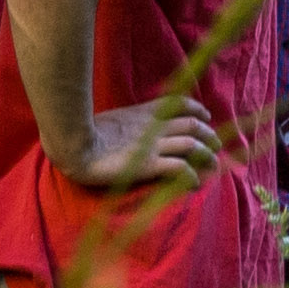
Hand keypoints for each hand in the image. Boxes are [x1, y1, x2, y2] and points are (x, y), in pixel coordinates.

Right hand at [53, 100, 222, 197]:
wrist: (72, 143)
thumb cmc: (83, 132)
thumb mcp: (111, 118)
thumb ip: (126, 121)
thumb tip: (128, 126)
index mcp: (143, 113)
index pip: (179, 104)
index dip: (197, 109)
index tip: (205, 116)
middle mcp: (153, 127)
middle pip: (192, 125)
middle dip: (209, 134)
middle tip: (216, 145)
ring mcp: (151, 145)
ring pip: (192, 144)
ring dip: (207, 155)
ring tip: (213, 166)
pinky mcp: (147, 165)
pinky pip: (179, 168)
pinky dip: (191, 175)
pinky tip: (194, 184)